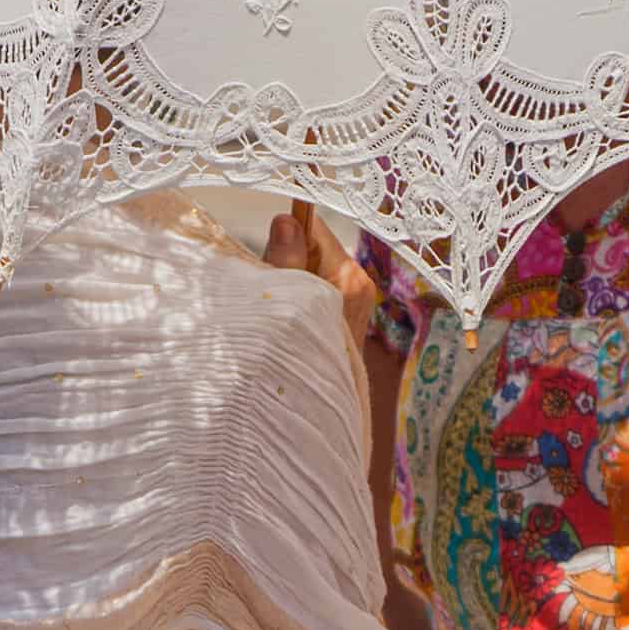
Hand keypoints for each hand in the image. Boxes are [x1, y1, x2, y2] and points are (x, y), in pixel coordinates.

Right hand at [264, 209, 374, 350]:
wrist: (316, 410)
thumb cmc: (299, 356)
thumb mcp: (284, 302)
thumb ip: (285, 260)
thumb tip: (286, 219)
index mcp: (348, 277)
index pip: (314, 229)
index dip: (287, 236)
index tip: (269, 254)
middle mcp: (359, 284)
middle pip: (314, 248)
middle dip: (288, 261)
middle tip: (274, 293)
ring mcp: (357, 300)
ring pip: (314, 269)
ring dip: (292, 281)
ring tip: (282, 312)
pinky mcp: (349, 313)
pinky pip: (319, 288)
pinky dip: (302, 297)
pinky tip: (293, 321)